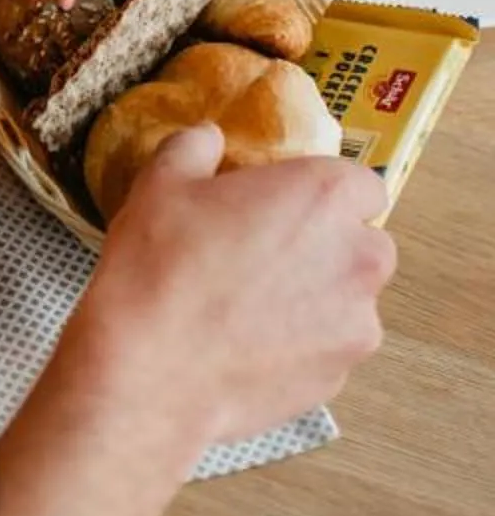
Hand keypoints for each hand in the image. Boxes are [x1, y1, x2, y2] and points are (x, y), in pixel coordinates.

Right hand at [78, 128, 394, 448]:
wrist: (150, 372)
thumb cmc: (159, 269)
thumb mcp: (161, 186)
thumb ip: (193, 149)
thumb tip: (207, 139)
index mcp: (325, 197)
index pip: (363, 185)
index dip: (325, 195)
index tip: (287, 206)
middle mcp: (358, 257)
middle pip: (366, 245)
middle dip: (329, 249)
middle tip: (267, 257)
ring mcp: (355, 324)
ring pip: (350, 303)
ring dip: (318, 300)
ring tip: (252, 310)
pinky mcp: (338, 377)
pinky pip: (329, 350)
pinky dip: (302, 347)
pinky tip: (248, 347)